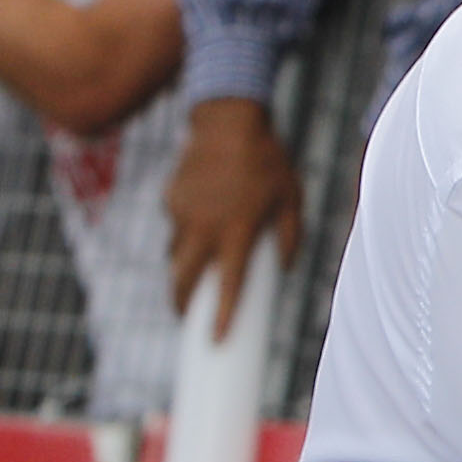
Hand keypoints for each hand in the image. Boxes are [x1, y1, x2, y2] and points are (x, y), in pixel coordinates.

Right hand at [166, 96, 304, 312]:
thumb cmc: (268, 161)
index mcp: (237, 230)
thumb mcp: (291, 199)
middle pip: (183, 279)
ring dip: (183, 269)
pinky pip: (175, 227)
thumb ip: (290, 237)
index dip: (221, 316)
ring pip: (176, 254)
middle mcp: (204, 226)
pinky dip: (185, 234)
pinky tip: (201, 223)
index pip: (228, 285)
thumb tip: (284, 268)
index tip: (216, 341)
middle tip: (187, 317)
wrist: (229, 120)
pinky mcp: (170, 199)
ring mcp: (182, 213)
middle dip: (181, 303)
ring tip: (194, 274)